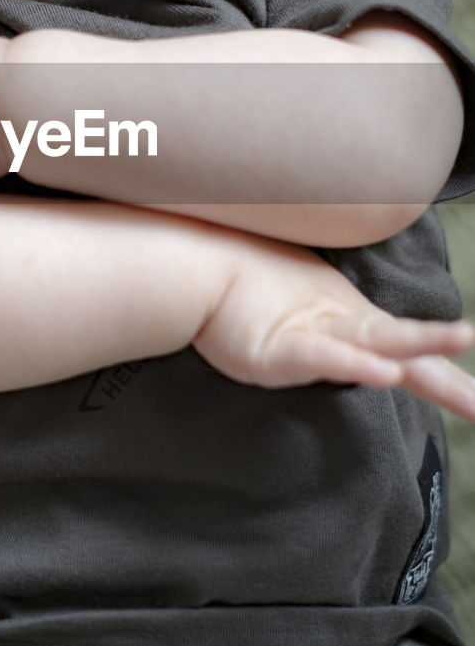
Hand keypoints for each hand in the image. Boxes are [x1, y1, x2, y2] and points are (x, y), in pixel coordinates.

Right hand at [193, 235, 474, 420]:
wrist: (196, 266)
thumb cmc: (239, 286)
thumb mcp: (294, 318)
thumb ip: (325, 336)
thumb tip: (350, 347)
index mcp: (348, 321)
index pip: (405, 349)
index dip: (444, 368)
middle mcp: (342, 325)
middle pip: (408, 349)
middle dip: (451, 378)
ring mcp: (315, 333)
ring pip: (379, 341)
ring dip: (422, 343)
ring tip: (463, 338)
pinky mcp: (283, 348)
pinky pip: (327, 358)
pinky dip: (356, 365)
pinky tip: (385, 374)